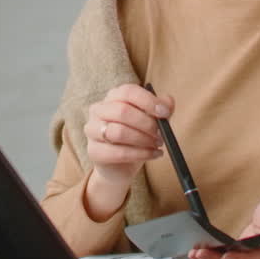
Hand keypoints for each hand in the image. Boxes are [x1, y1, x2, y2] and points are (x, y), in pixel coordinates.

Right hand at [81, 84, 172, 216]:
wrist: (121, 166)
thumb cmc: (136, 138)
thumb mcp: (152, 121)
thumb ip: (161, 109)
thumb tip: (168, 101)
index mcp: (113, 97)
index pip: (128, 92)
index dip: (148, 101)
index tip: (165, 113)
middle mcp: (99, 110)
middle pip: (122, 111)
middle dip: (146, 124)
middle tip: (161, 135)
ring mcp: (92, 130)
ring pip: (118, 132)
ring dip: (143, 140)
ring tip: (157, 145)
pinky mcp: (93, 151)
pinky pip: (118, 152)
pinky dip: (140, 154)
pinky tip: (153, 155)